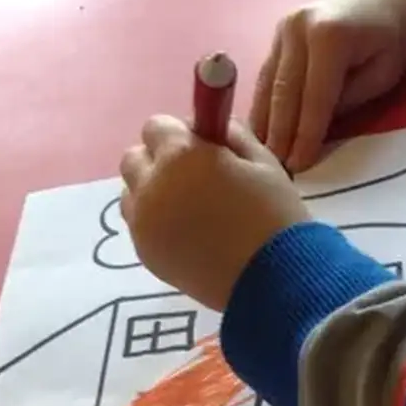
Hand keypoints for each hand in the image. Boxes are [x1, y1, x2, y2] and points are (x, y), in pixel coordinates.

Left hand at [120, 117, 310, 312]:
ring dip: (152, 192)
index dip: (180, 134)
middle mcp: (151, 185)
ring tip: (189, 209)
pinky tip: (188, 234)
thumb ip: (229, 134)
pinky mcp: (144, 253)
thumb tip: (207, 128)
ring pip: (131, 192)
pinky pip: (138, 224)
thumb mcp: (263, 161)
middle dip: (160, 161)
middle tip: (196, 179)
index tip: (204, 149)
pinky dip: (155, 222)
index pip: (156, 126)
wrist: (273, 279)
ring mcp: (143, 223)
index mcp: (180, 155)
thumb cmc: (274, 214)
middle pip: (134, 158)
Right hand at [251, 0, 405, 171]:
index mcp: (328, 37)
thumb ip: (347, 102)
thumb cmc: (393, 39)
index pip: (314, 98)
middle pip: (284, 92)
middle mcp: (298, 28)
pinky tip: (260, 128)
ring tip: (261, 155)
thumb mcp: (382, 76)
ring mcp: (283, 26)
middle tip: (275, 168)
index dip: (305, 135)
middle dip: (279, 134)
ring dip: (264, 121)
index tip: (297, 165)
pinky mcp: (277, 30)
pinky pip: (267, 73)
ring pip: (268, 83)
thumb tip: (312, 132)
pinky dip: (264, 102)